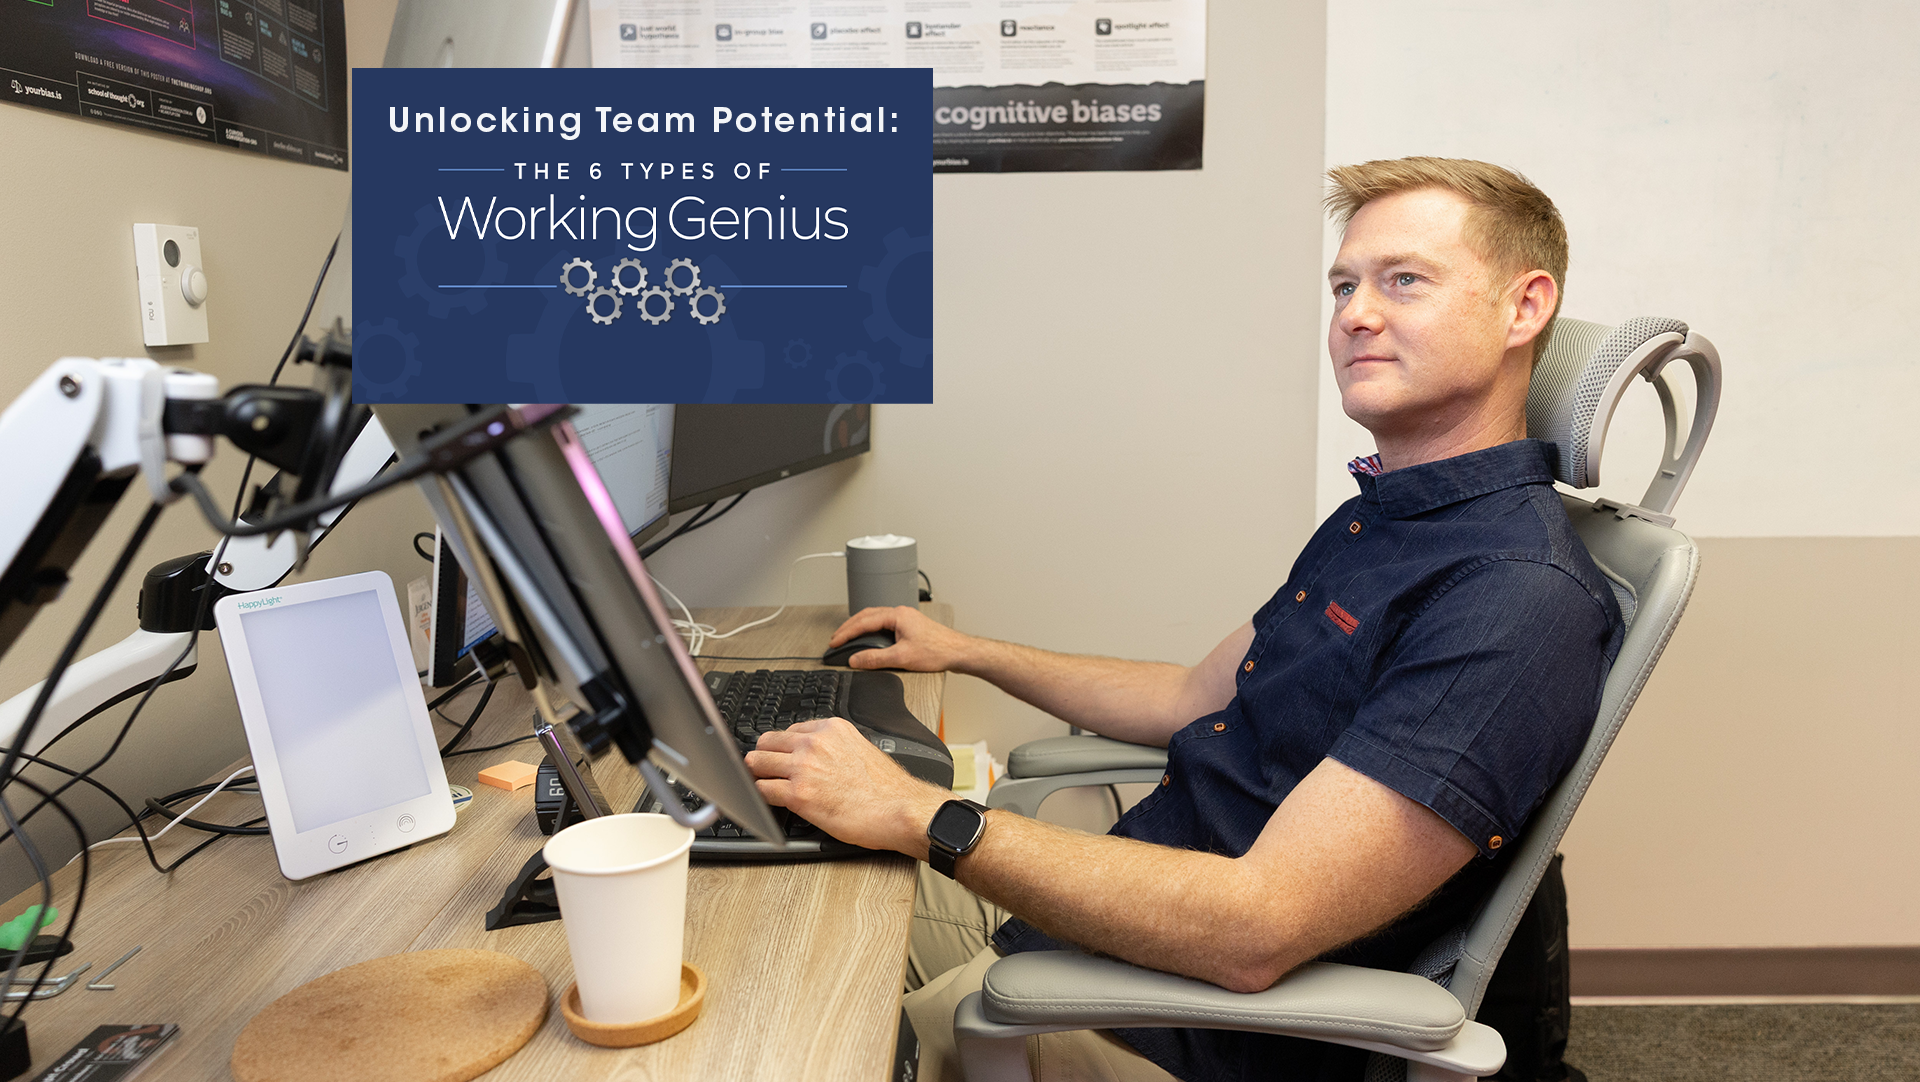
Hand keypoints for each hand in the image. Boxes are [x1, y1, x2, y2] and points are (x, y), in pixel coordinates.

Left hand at [745, 717, 947, 854]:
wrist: (898, 809)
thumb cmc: (886, 788)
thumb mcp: (860, 748)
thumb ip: (833, 746)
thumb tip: (814, 756)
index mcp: (831, 728)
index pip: (788, 731)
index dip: (781, 748)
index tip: (778, 757)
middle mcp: (814, 743)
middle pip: (766, 742)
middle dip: (763, 757)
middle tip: (763, 771)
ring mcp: (803, 767)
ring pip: (756, 763)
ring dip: (756, 775)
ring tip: (761, 785)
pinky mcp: (798, 795)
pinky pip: (762, 790)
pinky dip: (759, 797)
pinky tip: (767, 802)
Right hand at [828, 605, 976, 672]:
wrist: (958, 652)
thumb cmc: (937, 651)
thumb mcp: (902, 658)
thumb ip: (875, 659)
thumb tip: (856, 660)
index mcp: (897, 615)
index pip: (864, 621)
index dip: (846, 633)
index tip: (835, 642)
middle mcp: (900, 613)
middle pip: (867, 616)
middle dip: (849, 627)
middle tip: (836, 639)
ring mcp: (905, 618)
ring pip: (875, 618)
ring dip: (859, 627)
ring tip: (847, 638)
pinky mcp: (910, 626)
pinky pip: (884, 623)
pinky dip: (871, 629)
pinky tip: (869, 638)